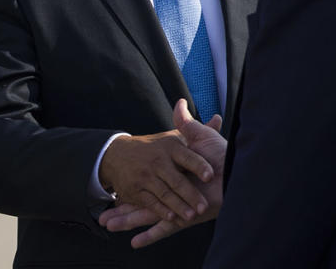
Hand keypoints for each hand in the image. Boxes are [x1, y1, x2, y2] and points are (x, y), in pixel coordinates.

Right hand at [97, 117, 214, 222]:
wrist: (117, 154)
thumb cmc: (154, 146)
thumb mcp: (172, 136)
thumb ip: (195, 131)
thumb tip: (218, 118)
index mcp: (171, 147)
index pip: (187, 157)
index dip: (199, 166)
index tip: (210, 175)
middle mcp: (158, 161)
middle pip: (177, 180)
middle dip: (190, 194)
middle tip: (204, 206)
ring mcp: (146, 176)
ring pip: (165, 193)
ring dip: (178, 206)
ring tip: (191, 216)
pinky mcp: (136, 190)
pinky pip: (150, 202)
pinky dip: (160, 210)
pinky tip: (171, 217)